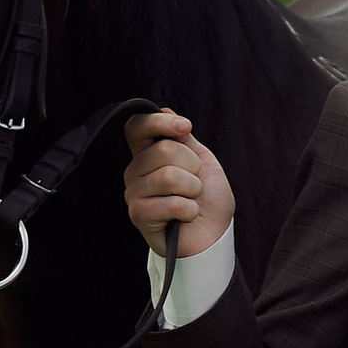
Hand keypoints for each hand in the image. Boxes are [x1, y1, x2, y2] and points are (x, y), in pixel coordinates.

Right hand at [122, 109, 233, 259]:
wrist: (212, 237)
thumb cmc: (207, 201)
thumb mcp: (202, 161)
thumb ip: (184, 139)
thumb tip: (166, 110)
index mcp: (148, 155)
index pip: (137, 126)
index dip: (159, 121)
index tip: (185, 127)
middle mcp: (136, 171)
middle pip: (164, 149)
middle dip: (192, 166)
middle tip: (194, 184)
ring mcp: (134, 192)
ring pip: (169, 175)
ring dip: (193, 190)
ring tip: (191, 200)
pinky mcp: (138, 214)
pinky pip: (172, 202)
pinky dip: (190, 210)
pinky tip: (186, 217)